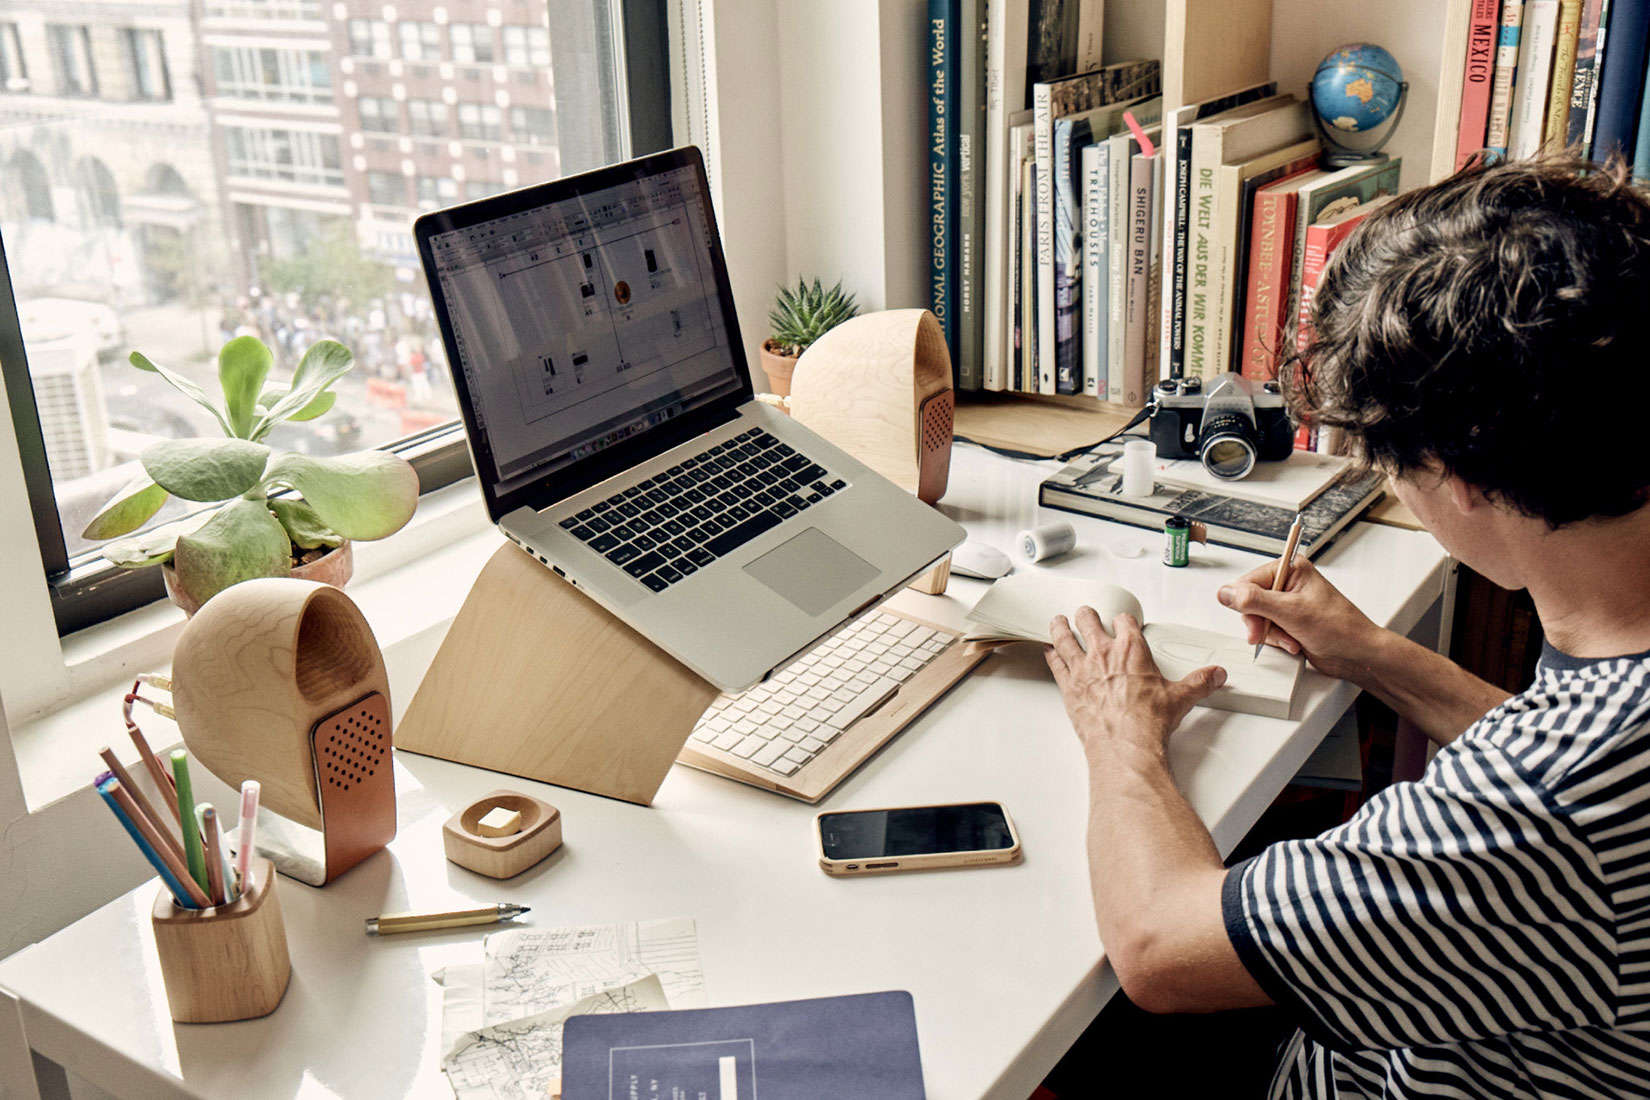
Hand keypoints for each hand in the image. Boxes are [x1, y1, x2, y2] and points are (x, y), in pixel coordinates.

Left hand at [1045, 607, 1227, 754]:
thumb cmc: (1148, 721)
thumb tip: (1216, 675)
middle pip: (1088, 621)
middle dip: (1087, 615)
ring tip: (1057, 621)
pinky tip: (1048, 650)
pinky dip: (1050, 655)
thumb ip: (1200, 682)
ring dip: (1060, 626)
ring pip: (1064, 637)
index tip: (1124, 621)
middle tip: (1086, 614)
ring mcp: (1083, 668)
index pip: (1125, 621)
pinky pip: (1055, 663)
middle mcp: (1104, 653)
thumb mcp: (1181, 698)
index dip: (1124, 619)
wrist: (1125, 744)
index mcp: (1131, 649)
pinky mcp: (1068, 686)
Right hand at [1216, 557, 1382, 682]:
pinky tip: (1293, 643)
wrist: (1357, 654)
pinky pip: (1267, 630)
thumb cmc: (1340, 628)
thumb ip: (1255, 600)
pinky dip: (1277, 640)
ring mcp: (1288, 604)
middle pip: (1249, 602)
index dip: (1247, 603)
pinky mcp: (1288, 621)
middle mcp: (1288, 583)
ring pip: (1257, 619)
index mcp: (1290, 569)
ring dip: (1271, 634)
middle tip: (1272, 631)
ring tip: (1291, 638)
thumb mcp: (1291, 612)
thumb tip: (1226, 592)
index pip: (1248, 581)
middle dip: (1261, 623)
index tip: (1254, 620)